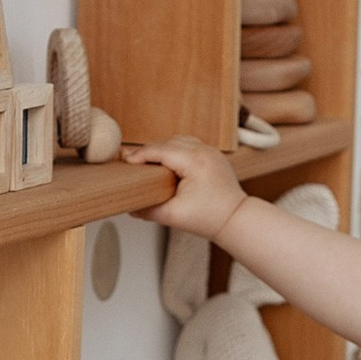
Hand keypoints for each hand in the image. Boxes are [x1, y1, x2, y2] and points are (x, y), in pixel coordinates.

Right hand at [129, 134, 244, 236]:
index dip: (139, 155)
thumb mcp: (173, 216)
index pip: (159, 150)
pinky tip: (165, 161)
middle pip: (167, 142)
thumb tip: (130, 207)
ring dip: (161, 148)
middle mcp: (204, 151)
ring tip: (146, 162)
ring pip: (177, 140)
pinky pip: (188, 144)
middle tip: (130, 161)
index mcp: (194, 162)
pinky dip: (174, 150)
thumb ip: (148, 211)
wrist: (236, 219)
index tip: (125, 162)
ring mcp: (210, 151)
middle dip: (147, 151)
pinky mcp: (213, 155)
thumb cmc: (211, 218)